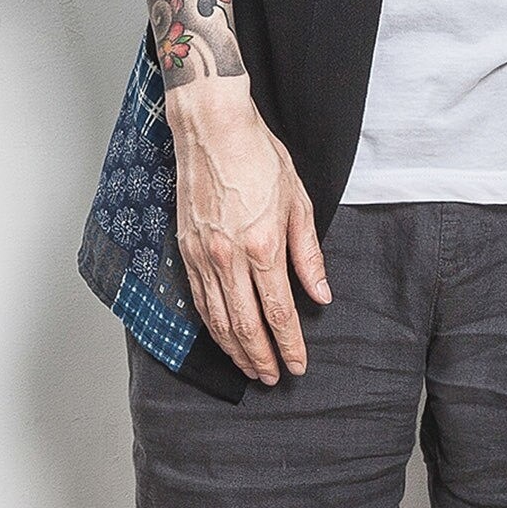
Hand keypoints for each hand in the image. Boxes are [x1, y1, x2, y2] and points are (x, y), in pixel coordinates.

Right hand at [166, 80, 331, 383]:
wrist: (212, 128)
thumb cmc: (258, 156)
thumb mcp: (299, 200)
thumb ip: (308, 253)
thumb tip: (320, 293)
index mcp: (264, 244)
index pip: (279, 312)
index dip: (289, 344)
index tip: (298, 365)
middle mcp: (230, 257)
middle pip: (246, 326)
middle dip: (261, 358)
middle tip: (274, 378)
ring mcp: (203, 255)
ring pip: (218, 320)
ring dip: (235, 351)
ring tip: (251, 368)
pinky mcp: (186, 249)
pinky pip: (198, 301)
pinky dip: (212, 327)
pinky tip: (223, 337)